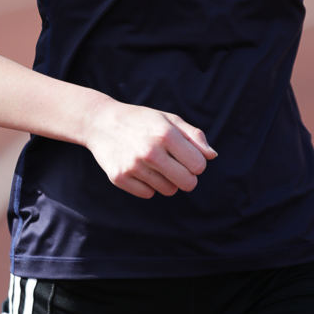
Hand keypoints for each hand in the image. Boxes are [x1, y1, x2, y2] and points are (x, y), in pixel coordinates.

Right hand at [85, 99, 217, 198]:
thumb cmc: (141, 120)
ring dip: (167, 180)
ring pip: (169, 190)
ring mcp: (134, 166)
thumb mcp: (169, 119)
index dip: (196, 163)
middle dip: (187, 177)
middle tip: (176, 166)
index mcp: (166, 134)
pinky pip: (148, 194)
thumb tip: (212, 156)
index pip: (199, 165)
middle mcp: (151, 152)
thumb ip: (194, 136)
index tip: (187, 156)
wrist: (101, 122)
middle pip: (187, 183)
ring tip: (156, 164)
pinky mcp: (120, 178)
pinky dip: (148, 185)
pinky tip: (140, 169)